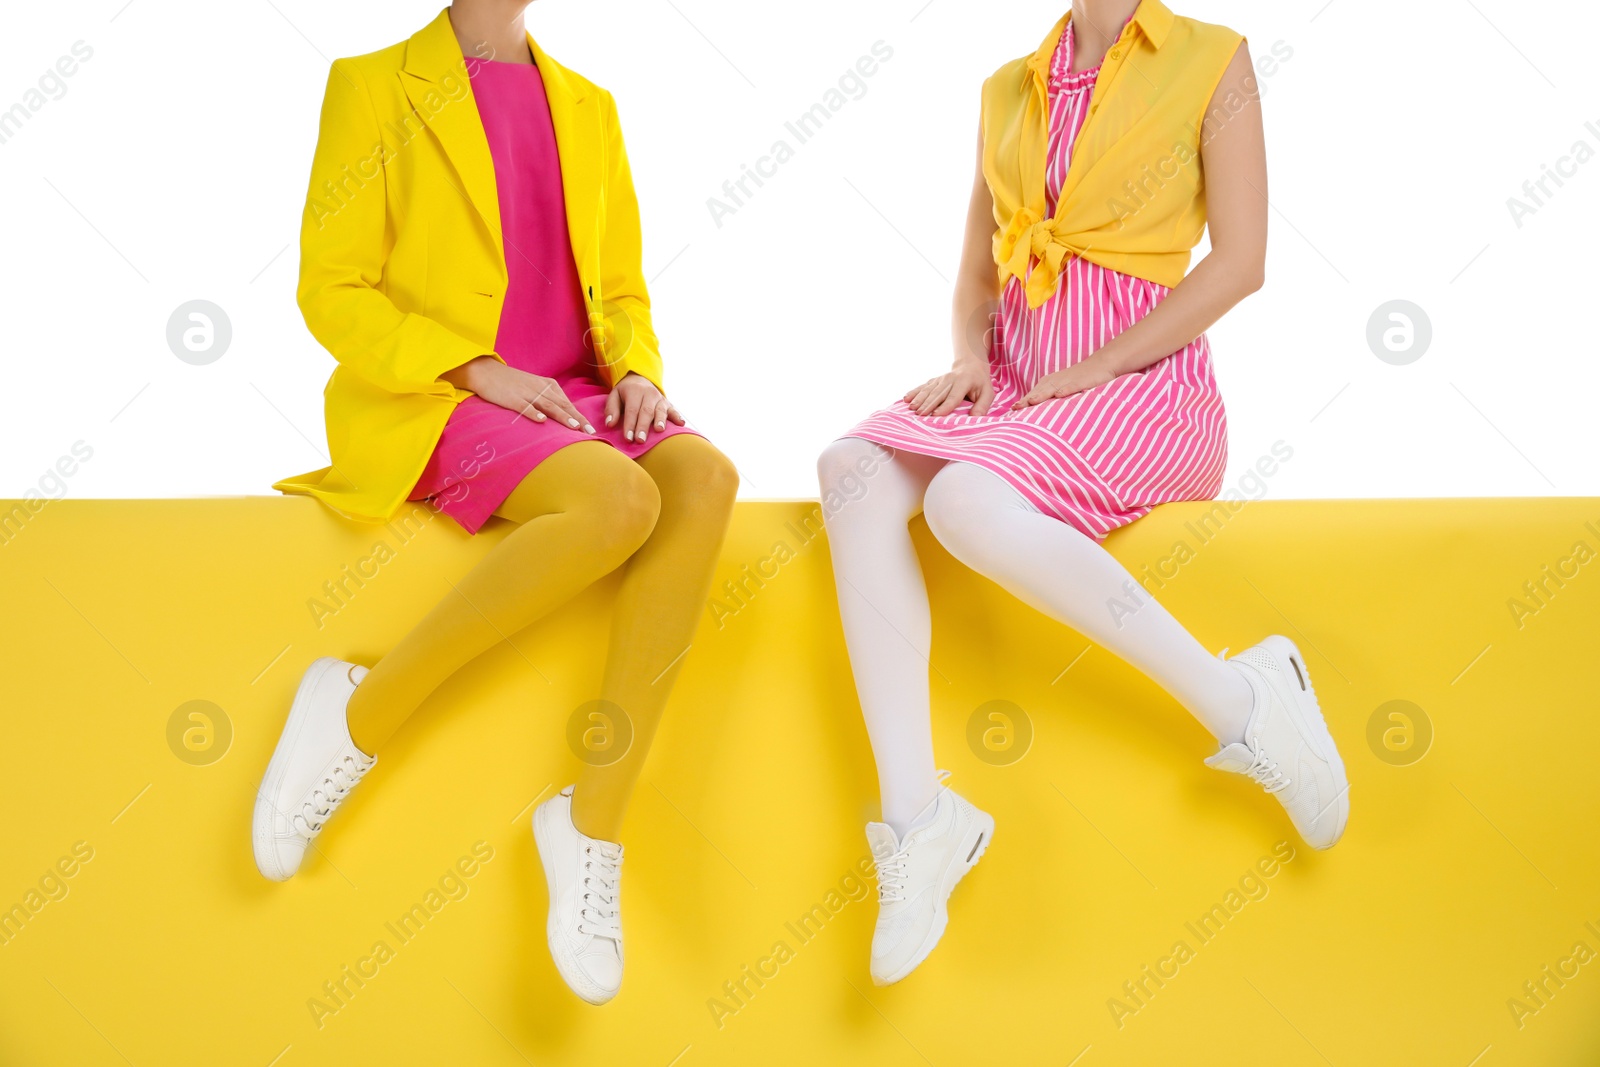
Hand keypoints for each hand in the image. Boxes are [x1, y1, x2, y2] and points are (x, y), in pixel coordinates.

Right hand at [446, 357, 593, 431]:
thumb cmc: (512, 383)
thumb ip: (549, 399)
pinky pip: (524, 406)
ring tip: (574, 427)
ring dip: (562, 417)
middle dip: (577, 419)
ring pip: (548, 406)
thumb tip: (565, 415)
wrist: (486, 372)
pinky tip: (542, 421)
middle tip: (590, 432)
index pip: (567, 403)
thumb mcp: (535, 387)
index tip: (592, 429)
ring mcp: (526, 393)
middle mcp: (540, 389)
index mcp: (548, 386)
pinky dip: (533, 413)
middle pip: (562, 405)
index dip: (580, 416)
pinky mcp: (512, 398)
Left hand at [604, 372, 683, 443]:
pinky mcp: (668, 403)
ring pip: (660, 410)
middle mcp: (649, 393)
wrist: (640, 378)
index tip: (628, 438)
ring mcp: (660, 398)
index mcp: (634, 391)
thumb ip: (611, 409)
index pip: (632, 410)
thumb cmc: (625, 392)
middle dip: (643, 426)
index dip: (630, 424)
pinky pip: (673, 410)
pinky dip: (677, 416)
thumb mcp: (614, 396)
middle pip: (646, 411)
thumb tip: (610, 424)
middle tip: (640, 440)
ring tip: (659, 430)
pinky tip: (681, 424)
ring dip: (660, 420)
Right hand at [903, 359, 994, 416]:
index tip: (935, 415)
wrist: (970, 364)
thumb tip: (974, 418)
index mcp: (964, 382)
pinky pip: (923, 386)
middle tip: (920, 415)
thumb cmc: (980, 382)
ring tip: (912, 408)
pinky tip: (906, 399)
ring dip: (919, 399)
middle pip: (937, 394)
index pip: (953, 396)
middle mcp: (950, 379)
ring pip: (928, 390)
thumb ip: (982, 406)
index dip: (945, 406)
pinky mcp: (934, 380)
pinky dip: (914, 392)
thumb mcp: (988, 393)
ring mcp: (940, 379)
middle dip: (928, 404)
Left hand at [1011, 359, 1113, 409]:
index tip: (1012, 409)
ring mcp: (1069, 381)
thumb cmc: (1079, 379)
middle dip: (1027, 399)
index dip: (1024, 401)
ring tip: (1031, 401)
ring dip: (1042, 394)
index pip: (1034, 394)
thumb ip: (1050, 398)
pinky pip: (1073, 386)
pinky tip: (1059, 394)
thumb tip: (1036, 411)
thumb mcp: (1062, 388)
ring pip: (1053, 388)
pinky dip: (1066, 389)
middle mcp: (1056, 381)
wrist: (1101, 364)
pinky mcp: (1082, 382)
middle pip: (1039, 391)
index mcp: (1050, 383)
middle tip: (1016, 407)